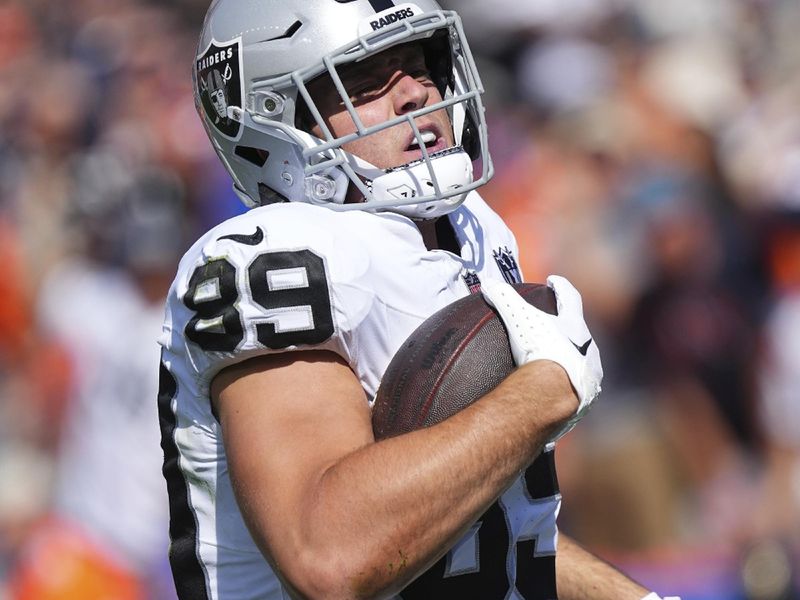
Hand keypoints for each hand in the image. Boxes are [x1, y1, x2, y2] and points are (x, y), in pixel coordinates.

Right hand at [481, 276, 602, 416]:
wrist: (555, 393)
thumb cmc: (540, 350)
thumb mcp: (518, 319)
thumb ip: (504, 298)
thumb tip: (487, 283)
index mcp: (574, 326)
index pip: (570, 298)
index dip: (561, 287)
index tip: (553, 281)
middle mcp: (589, 348)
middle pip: (580, 332)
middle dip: (569, 329)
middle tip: (556, 326)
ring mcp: (590, 374)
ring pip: (583, 362)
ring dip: (572, 359)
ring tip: (557, 363)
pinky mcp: (586, 398)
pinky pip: (577, 388)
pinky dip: (567, 385)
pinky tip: (556, 391)